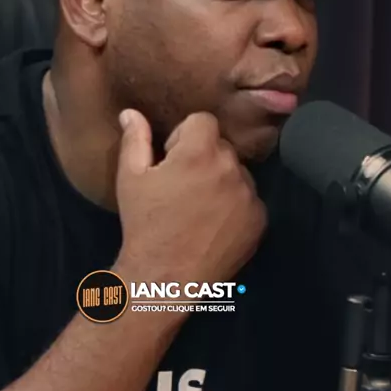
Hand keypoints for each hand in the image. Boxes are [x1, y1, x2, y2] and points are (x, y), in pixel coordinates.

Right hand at [115, 109, 266, 284]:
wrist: (165, 278)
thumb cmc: (144, 224)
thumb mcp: (130, 178)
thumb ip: (135, 139)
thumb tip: (131, 112)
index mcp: (199, 152)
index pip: (203, 121)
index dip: (184, 137)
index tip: (171, 160)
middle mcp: (231, 168)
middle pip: (221, 146)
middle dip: (203, 157)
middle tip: (182, 186)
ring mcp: (249, 196)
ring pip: (237, 173)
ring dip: (221, 181)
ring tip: (198, 208)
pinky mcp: (259, 220)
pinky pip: (248, 200)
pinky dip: (234, 206)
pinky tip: (213, 225)